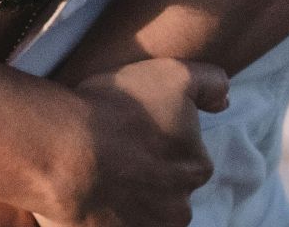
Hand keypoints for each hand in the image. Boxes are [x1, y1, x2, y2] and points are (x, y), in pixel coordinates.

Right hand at [42, 57, 228, 226]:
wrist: (64, 148)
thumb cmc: (117, 109)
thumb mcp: (173, 76)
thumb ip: (210, 82)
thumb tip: (224, 100)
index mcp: (195, 168)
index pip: (186, 158)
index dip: (159, 142)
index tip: (134, 131)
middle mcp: (178, 207)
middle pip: (166, 190)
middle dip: (147, 176)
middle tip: (114, 154)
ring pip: (143, 212)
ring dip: (127, 198)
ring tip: (96, 175)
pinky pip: (113, 225)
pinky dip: (105, 215)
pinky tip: (87, 196)